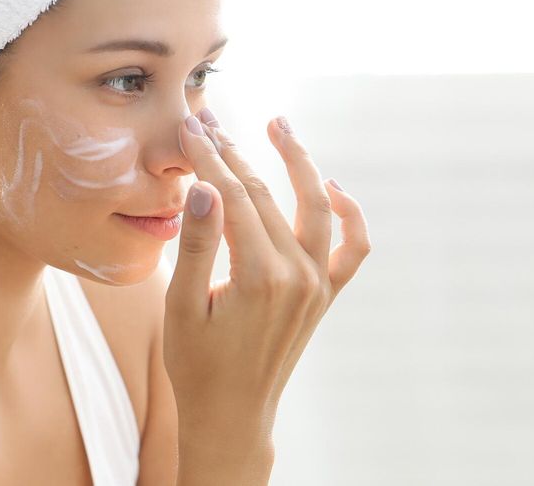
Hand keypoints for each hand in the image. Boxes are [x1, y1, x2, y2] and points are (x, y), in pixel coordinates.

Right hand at [164, 108, 370, 447]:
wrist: (232, 413)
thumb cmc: (197, 365)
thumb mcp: (180, 307)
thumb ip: (197, 245)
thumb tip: (204, 188)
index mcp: (258, 277)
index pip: (231, 197)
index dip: (209, 158)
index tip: (190, 127)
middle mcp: (296, 276)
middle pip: (264, 195)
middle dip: (234, 153)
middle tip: (210, 120)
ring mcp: (317, 284)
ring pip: (314, 206)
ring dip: (299, 163)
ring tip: (279, 125)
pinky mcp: (325, 295)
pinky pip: (353, 249)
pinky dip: (350, 215)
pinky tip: (332, 188)